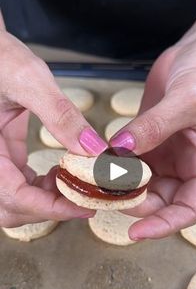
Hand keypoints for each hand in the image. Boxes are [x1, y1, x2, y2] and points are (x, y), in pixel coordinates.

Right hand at [0, 30, 106, 226]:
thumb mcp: (29, 79)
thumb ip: (61, 115)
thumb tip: (94, 150)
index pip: (13, 196)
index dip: (51, 208)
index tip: (86, 206)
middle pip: (12, 208)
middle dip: (49, 208)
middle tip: (85, 197)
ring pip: (17, 199)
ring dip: (47, 199)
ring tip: (76, 180)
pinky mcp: (4, 154)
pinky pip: (20, 182)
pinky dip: (44, 185)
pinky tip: (63, 169)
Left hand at [110, 26, 195, 239]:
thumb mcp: (186, 100)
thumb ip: (155, 127)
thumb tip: (121, 151)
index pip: (188, 208)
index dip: (164, 225)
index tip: (137, 231)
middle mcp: (185, 166)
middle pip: (159, 201)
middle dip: (134, 204)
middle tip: (106, 198)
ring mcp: (165, 155)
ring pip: (141, 185)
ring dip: (120, 188)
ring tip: (96, 185)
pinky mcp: (147, 141)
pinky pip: (128, 163)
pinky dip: (113, 167)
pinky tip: (96, 165)